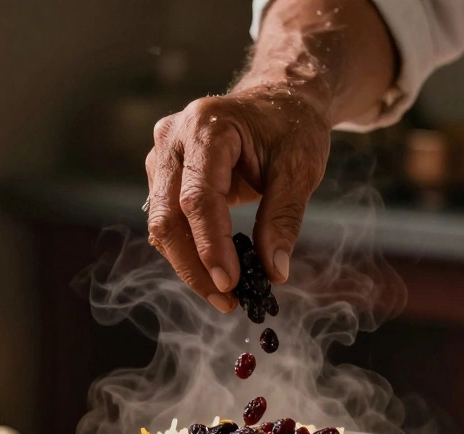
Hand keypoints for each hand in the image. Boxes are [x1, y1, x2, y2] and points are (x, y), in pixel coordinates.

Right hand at [145, 88, 329, 310]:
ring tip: (226, 294)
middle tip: (227, 301)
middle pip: (169, 216)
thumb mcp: (300, 168)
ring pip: (162, 224)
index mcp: (206, 126)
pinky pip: (168, 222)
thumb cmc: (292, 128)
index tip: (229, 284)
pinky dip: (188, 252)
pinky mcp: (164, 175)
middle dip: (194, 266)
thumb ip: (284, 218)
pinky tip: (215, 272)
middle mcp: (173, 138)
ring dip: (189, 265)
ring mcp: (163, 156)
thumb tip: (274, 273)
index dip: (210, 246)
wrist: (278, 101)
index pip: (198, 197)